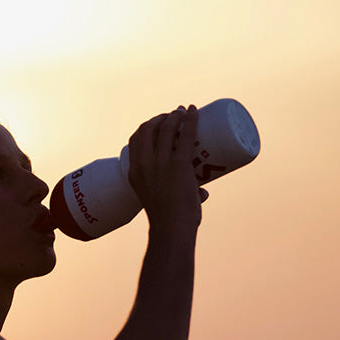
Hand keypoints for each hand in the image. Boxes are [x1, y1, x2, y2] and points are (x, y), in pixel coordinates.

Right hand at [127, 105, 202, 234]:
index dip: (147, 126)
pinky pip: (185, 134)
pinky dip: (190, 119)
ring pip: (166, 128)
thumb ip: (186, 196)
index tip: (160, 122)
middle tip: (176, 116)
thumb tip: (205, 193)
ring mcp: (161, 163)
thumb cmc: (170, 222)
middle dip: (161, 117)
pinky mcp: (178, 164)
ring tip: (184, 112)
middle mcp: (144, 164)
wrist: (171, 229)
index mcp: (134, 172)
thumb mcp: (164, 202)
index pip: (135, 140)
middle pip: (149, 128)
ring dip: (174, 115)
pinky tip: (194, 111)